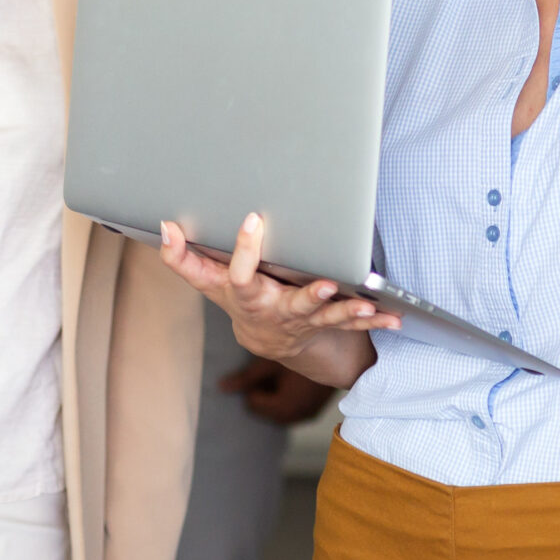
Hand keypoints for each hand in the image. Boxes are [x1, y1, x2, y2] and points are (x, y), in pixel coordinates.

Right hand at [157, 214, 399, 365]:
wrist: (267, 338)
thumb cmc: (237, 298)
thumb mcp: (208, 281)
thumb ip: (184, 258)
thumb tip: (165, 226)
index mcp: (248, 296)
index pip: (241, 275)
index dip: (244, 250)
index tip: (252, 221)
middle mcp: (279, 312)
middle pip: (294, 304)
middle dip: (311, 297)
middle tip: (327, 284)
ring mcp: (306, 320)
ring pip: (329, 317)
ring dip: (350, 312)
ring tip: (369, 305)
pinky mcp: (329, 323)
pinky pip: (353, 323)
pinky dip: (374, 320)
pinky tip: (394, 318)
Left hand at [220, 357, 336, 425]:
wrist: (350, 353)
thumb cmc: (304, 352)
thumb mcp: (272, 363)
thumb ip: (246, 378)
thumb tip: (220, 388)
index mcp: (284, 407)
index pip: (255, 403)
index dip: (252, 384)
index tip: (258, 365)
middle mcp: (296, 415)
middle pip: (267, 406)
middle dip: (262, 388)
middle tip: (264, 366)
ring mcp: (307, 412)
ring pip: (280, 404)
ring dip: (275, 389)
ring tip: (275, 368)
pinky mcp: (315, 405)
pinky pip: (292, 402)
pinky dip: (287, 390)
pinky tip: (289, 373)